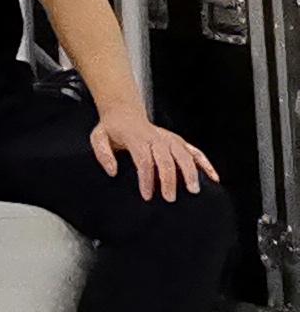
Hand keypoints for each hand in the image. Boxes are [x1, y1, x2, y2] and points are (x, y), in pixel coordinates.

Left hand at [90, 114, 219, 201]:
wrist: (124, 112)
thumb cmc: (112, 129)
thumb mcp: (98, 137)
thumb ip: (102, 154)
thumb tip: (112, 171)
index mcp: (136, 138)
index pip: (144, 159)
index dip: (146, 178)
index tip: (147, 195)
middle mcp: (156, 137)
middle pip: (166, 159)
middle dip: (169, 179)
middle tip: (170, 198)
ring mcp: (169, 138)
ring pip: (184, 155)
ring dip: (190, 172)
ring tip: (194, 190)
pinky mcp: (178, 140)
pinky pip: (195, 151)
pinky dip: (205, 163)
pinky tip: (213, 177)